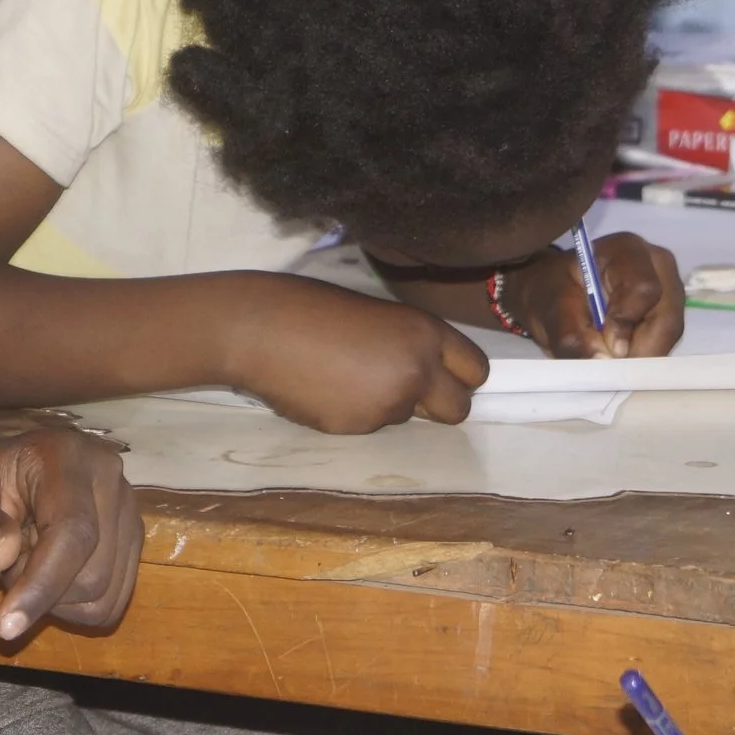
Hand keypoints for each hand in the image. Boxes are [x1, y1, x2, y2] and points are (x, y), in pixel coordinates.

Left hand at [0, 427, 142, 641]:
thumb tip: (1, 553)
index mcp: (65, 456)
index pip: (72, 532)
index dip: (43, 584)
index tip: (5, 626)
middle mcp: (108, 478)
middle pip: (94, 573)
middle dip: (39, 589)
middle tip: (5, 563)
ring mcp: (126, 512)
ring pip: (104, 596)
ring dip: (54, 599)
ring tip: (25, 562)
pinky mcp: (129, 543)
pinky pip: (108, 605)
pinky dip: (71, 605)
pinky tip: (47, 572)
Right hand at [225, 277, 487, 432]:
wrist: (258, 328)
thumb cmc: (310, 306)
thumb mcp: (375, 314)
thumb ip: (406, 343)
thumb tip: (424, 369)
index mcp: (423, 332)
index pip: (476, 369)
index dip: (462, 377)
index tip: (446, 378)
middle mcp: (416, 370)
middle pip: (459, 409)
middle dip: (438, 405)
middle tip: (403, 389)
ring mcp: (387, 404)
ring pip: (406, 417)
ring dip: (386, 404)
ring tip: (342, 375)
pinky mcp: (356, 428)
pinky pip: (369, 426)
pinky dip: (353, 413)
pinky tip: (323, 388)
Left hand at [509, 232, 684, 357]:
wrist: (554, 293)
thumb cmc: (551, 292)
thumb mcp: (550, 311)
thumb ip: (572, 336)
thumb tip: (602, 360)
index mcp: (626, 251)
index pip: (643, 288)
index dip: (629, 322)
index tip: (609, 350)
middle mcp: (657, 267)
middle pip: (666, 316)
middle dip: (640, 348)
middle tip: (612, 368)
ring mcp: (668, 291)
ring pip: (668, 335)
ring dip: (641, 354)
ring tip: (610, 361)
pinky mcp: (667, 314)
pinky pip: (664, 343)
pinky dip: (643, 355)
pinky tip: (619, 357)